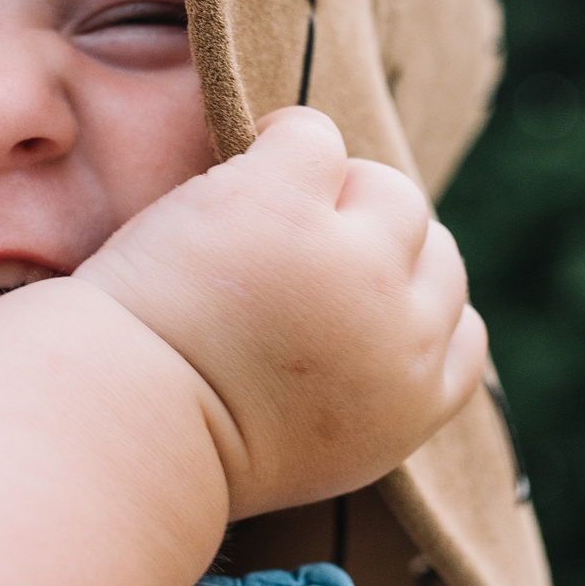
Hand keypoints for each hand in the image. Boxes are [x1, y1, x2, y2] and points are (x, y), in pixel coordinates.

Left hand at [76, 106, 486, 518]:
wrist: (120, 431)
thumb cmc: (184, 443)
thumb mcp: (311, 449)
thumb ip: (361, 392)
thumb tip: (371, 330)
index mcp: (411, 404)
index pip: (463, 332)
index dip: (410, 301)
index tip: (351, 298)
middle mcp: (401, 335)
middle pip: (434, 251)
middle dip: (370, 244)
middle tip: (288, 256)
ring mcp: (352, 264)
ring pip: (387, 190)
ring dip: (331, 191)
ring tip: (257, 217)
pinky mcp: (286, 204)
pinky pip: (314, 137)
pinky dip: (277, 141)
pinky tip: (229, 178)